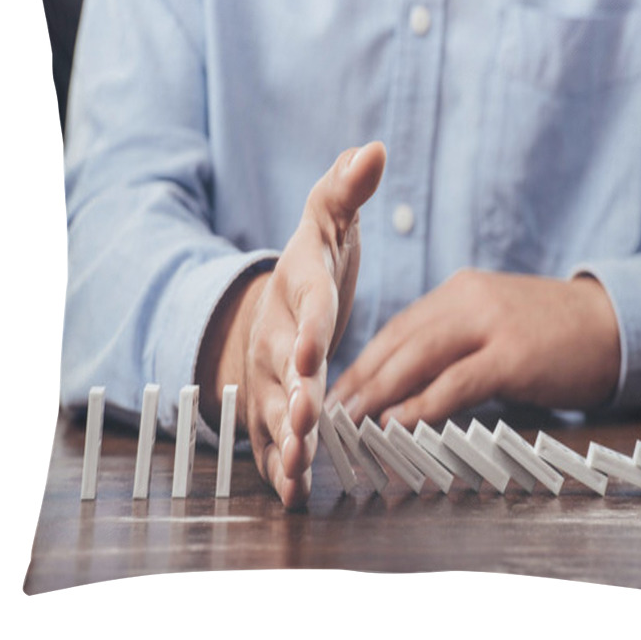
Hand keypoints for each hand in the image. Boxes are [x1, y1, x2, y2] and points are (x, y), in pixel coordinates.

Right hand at [197, 142, 385, 507]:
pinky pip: (272, 438)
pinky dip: (283, 465)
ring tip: (300, 469)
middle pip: (284, 368)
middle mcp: (276, 333)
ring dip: (287, 440)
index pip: (306, 305)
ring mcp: (269, 374)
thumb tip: (372, 147)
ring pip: (274, 410)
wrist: (278, 301)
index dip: (309, 328)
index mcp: (299, 287)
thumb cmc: (315, 262)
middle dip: (295, 395)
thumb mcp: (329, 221)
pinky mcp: (270, 405)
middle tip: (308, 422)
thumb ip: (345, 190)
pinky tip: (295, 491)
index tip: (313, 352)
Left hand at [325, 269, 620, 429]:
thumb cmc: (548, 331)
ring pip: (419, 357)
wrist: (611, 323)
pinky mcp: (513, 354)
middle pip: (399, 340)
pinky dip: (423, 403)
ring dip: (380, 392)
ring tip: (352, 421)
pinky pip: (457, 381)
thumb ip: (453, 342)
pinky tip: (398, 422)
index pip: (397, 328)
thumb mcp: (493, 321)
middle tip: (332, 411)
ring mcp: (490, 324)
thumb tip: (407, 384)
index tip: (340, 391)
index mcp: (457, 292)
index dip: (364, 361)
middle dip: (361, 378)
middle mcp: (466, 300)